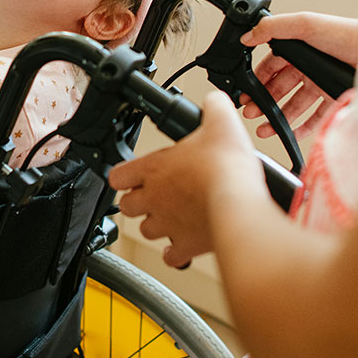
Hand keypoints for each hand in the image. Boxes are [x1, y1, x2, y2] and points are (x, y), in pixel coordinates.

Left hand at [109, 91, 266, 267]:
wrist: (239, 204)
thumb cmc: (226, 167)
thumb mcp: (221, 123)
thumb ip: (213, 108)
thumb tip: (214, 101)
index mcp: (154, 169)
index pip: (118, 175)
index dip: (124, 174)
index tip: (134, 174)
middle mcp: (154, 198)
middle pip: (127, 205)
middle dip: (138, 201)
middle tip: (154, 195)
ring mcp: (167, 225)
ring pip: (146, 230)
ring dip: (155, 224)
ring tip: (170, 217)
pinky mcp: (185, 247)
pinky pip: (171, 257)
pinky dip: (175, 253)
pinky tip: (182, 246)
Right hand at [239, 12, 357, 138]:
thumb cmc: (346, 35)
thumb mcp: (304, 24)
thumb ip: (273, 28)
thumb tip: (248, 35)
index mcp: (299, 48)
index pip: (271, 66)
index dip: (256, 79)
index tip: (244, 92)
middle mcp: (309, 66)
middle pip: (280, 88)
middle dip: (262, 102)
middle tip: (250, 112)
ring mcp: (321, 84)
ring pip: (294, 105)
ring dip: (277, 118)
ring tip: (264, 128)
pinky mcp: (335, 100)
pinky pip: (315, 118)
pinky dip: (302, 128)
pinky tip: (290, 133)